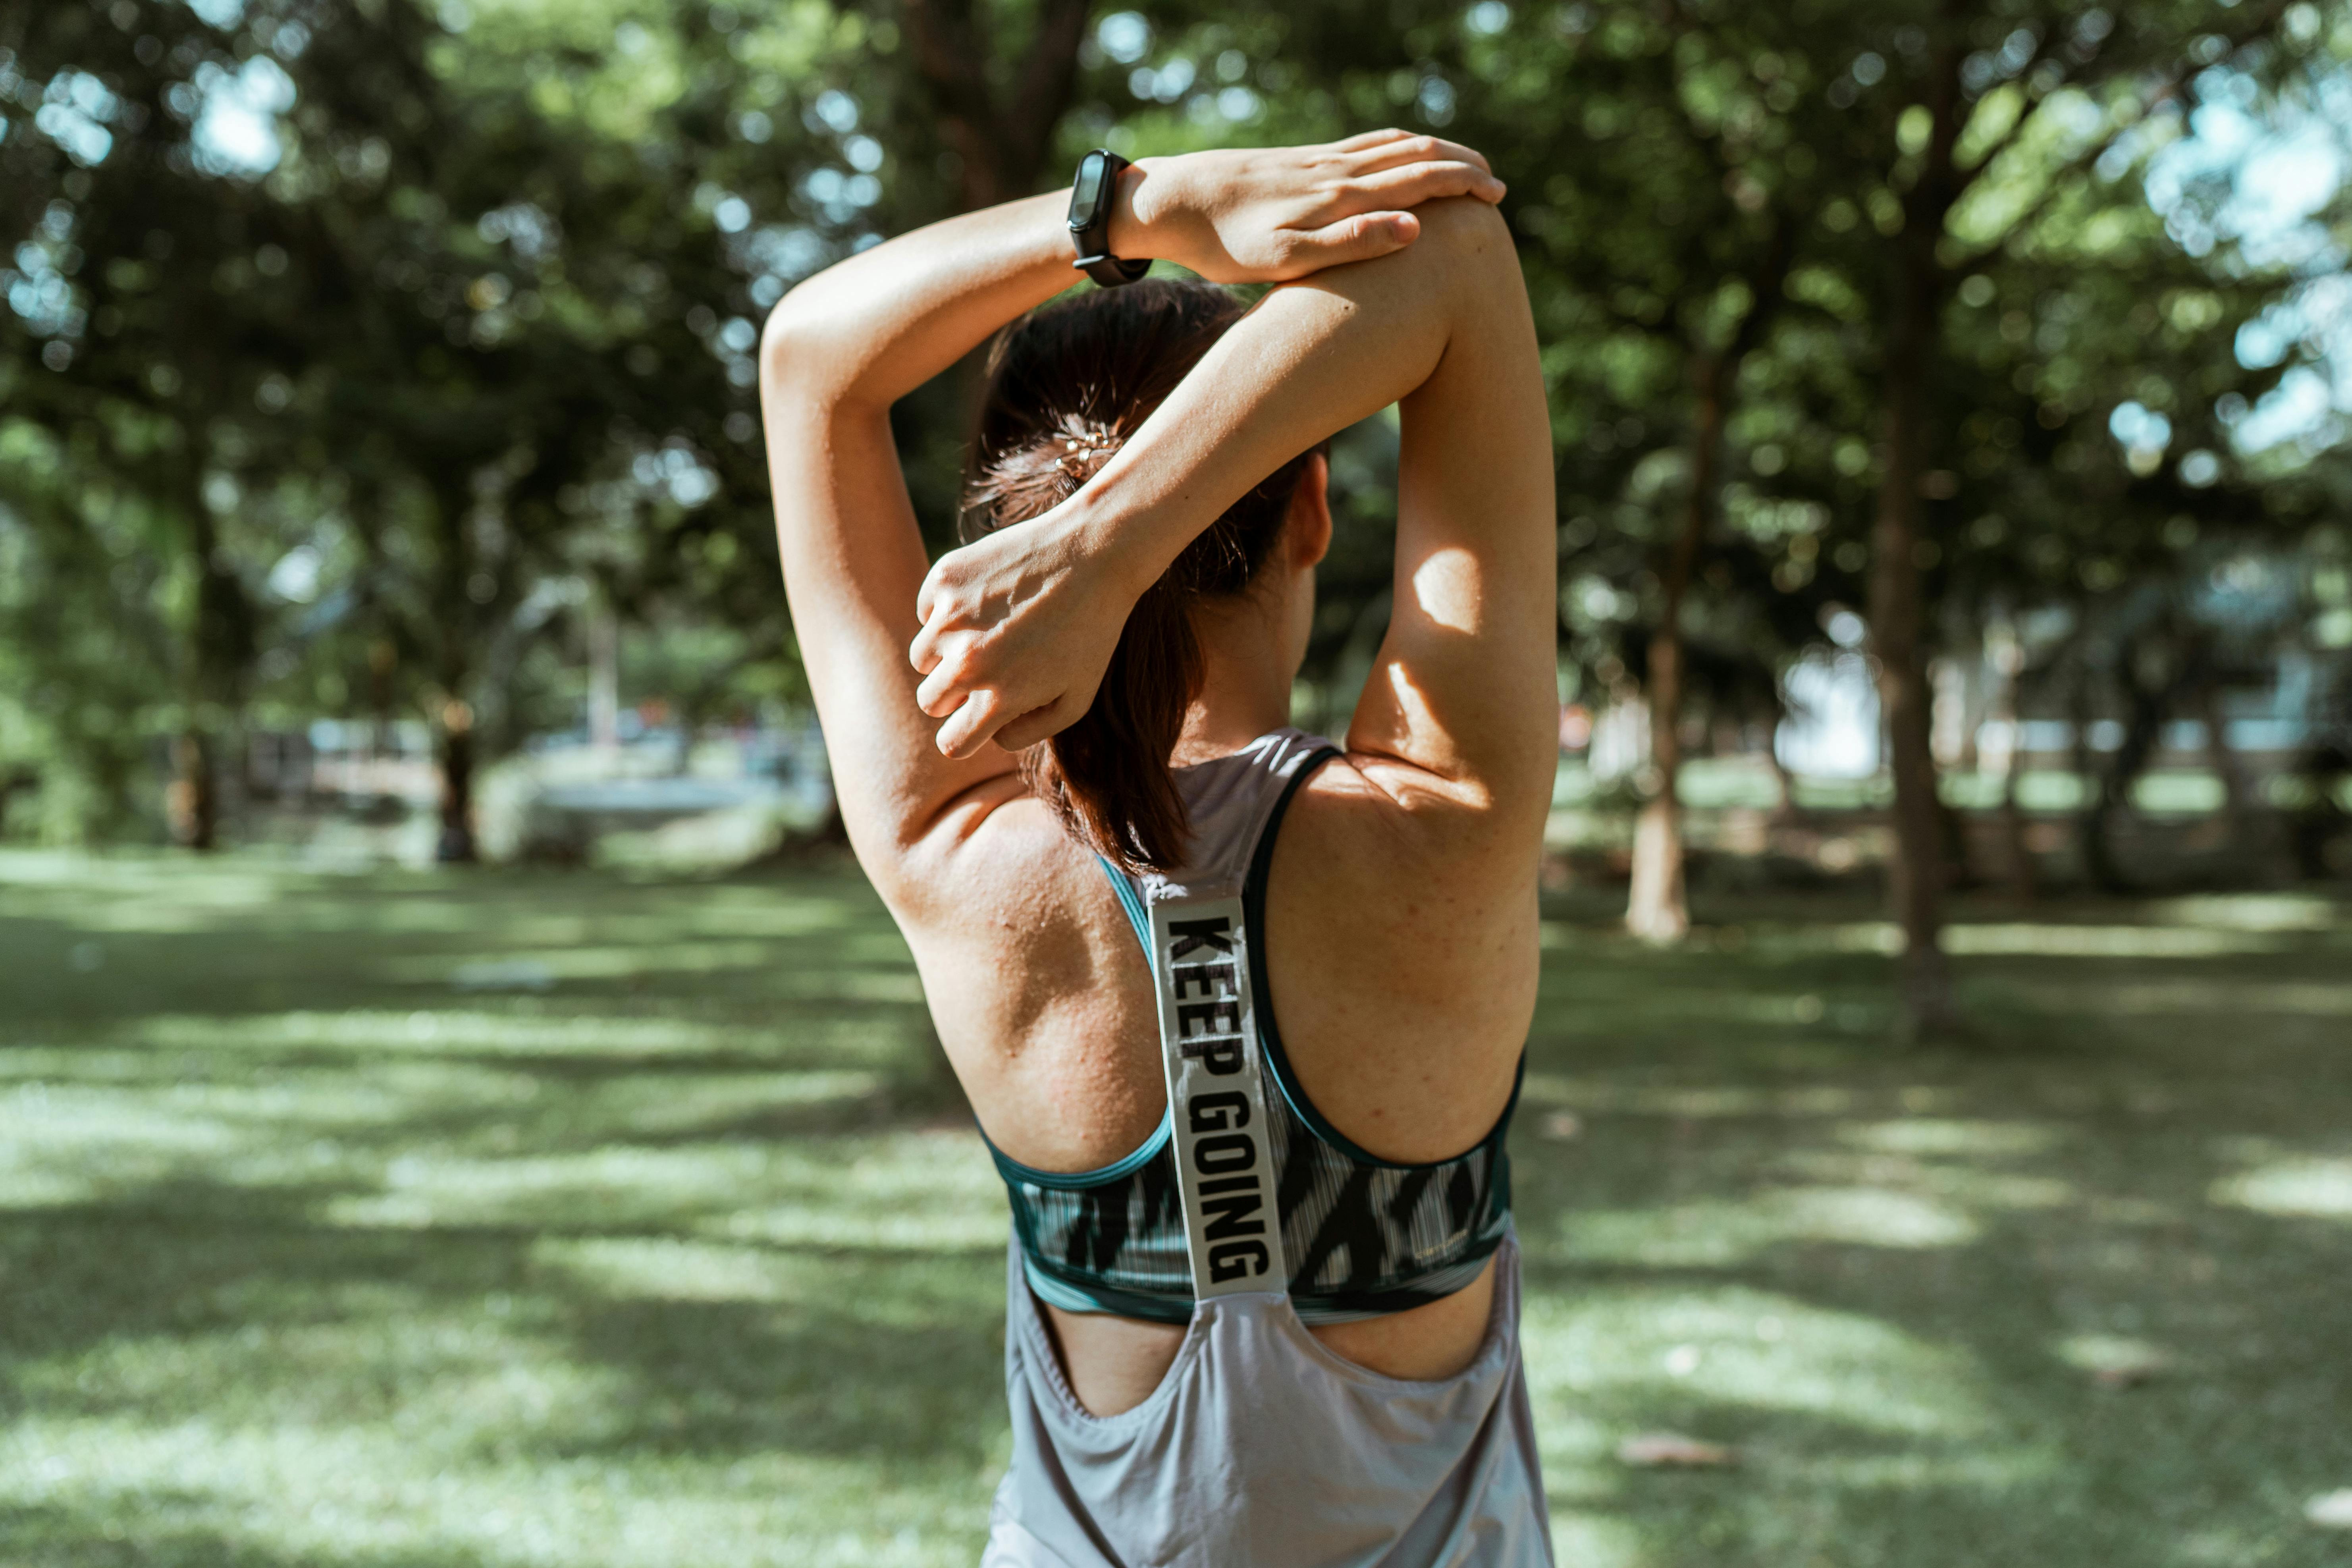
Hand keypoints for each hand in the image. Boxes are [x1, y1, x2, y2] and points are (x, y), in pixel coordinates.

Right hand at [909, 506, 1140, 758]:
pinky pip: (927, 611)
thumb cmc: (1091, 631)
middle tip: (988, 669)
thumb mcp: (1077, 697)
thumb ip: (1030, 731)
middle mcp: (967, 661)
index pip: (951, 743)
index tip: (974, 720)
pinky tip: (987, 598)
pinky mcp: (945, 578)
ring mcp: (951, 617)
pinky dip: (948, 611)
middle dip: (954, 694)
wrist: (1096, 552)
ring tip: (990, 631)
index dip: (963, 736)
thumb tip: (990, 737)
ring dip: (947, 653)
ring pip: (923, 657)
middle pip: (930, 701)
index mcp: (999, 698)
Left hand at [1117, 129, 1504, 284]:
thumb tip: (1414, 226)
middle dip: (1461, 167)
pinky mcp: (1301, 161)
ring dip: (1435, 154)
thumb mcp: (1284, 260)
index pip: (1419, 179)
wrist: (1173, 202)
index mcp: (1339, 196)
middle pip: (1414, 156)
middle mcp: (1335, 171)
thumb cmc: (1223, 245)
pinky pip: (1364, 146)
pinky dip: (1399, 147)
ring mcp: (1318, 162)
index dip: (1463, 185)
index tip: (1497, 197)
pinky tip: (1402, 157)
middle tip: (1496, 187)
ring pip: (1392, 146)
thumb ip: (1350, 245)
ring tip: (1464, 169)